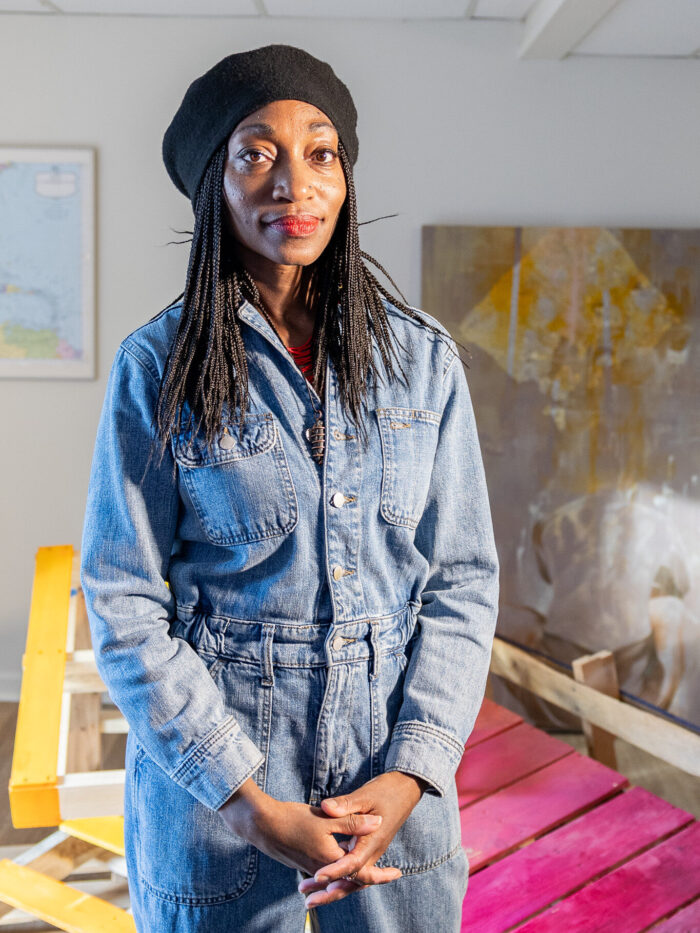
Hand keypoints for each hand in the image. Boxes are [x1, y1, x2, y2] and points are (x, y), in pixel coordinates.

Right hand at [217, 777, 401, 883]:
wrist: (261, 824)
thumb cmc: (293, 819)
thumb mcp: (326, 818)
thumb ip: (352, 822)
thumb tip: (378, 823)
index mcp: (331, 861)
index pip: (362, 873)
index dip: (381, 874)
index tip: (397, 873)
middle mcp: (322, 870)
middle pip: (352, 878)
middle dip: (370, 876)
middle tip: (390, 873)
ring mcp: (312, 867)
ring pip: (339, 875)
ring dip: (354, 873)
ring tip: (371, 868)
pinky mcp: (304, 861)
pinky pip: (328, 870)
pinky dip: (340, 869)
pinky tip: (343, 856)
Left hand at [298, 771, 427, 907]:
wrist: (405, 789)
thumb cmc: (387, 790)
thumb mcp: (365, 795)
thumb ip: (346, 804)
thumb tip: (326, 808)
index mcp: (373, 840)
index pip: (353, 863)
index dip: (335, 871)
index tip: (317, 876)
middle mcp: (373, 851)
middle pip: (352, 879)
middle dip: (330, 890)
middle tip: (307, 899)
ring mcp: (371, 851)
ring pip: (352, 876)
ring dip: (332, 885)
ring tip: (308, 893)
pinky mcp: (368, 848)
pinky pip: (353, 867)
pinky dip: (338, 874)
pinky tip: (323, 874)